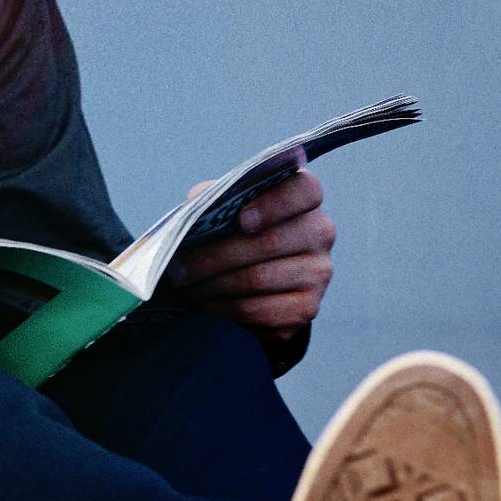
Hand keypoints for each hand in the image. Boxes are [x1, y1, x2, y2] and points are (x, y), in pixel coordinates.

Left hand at [164, 152, 334, 368]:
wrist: (257, 280)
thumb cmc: (237, 232)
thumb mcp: (228, 207)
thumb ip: (217, 197)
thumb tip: (196, 203)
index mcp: (305, 197)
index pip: (303, 190)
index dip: (273, 204)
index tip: (240, 219)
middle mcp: (320, 232)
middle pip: (270, 242)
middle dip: (216, 256)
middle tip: (180, 267)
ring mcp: (318, 272)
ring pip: (259, 279)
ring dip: (213, 284)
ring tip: (184, 285)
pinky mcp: (306, 308)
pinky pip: (260, 311)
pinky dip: (224, 308)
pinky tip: (203, 304)